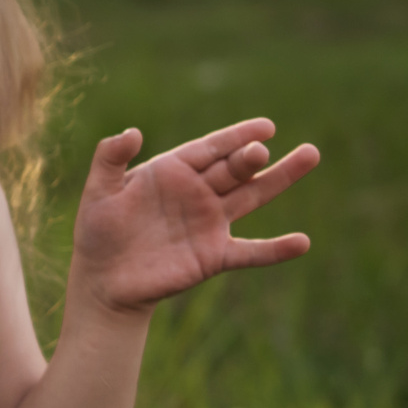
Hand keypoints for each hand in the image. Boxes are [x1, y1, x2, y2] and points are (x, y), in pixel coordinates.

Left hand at [70, 118, 319, 315]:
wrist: (102, 280)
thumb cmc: (98, 232)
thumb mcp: (98, 191)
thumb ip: (110, 159)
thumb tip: (132, 132)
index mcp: (172, 172)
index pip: (210, 148)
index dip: (236, 136)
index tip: (266, 126)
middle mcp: (197, 193)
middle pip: (234, 168)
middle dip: (249, 158)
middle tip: (262, 150)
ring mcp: (209, 224)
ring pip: (252, 196)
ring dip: (279, 178)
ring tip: (309, 155)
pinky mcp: (214, 256)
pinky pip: (251, 252)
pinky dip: (276, 249)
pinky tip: (302, 243)